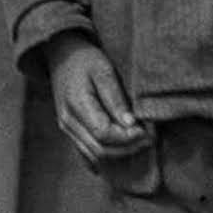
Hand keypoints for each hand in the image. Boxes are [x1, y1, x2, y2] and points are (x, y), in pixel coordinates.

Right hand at [45, 33, 151, 167]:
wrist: (62, 56)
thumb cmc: (85, 59)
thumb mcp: (103, 70)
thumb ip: (115, 98)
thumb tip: (130, 124)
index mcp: (77, 106)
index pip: (104, 134)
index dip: (127, 137)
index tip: (146, 130)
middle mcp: (69, 122)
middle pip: (100, 150)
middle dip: (127, 148)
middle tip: (149, 139)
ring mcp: (67, 129)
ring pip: (94, 155)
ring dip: (119, 153)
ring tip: (140, 143)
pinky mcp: (70, 130)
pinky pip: (86, 153)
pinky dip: (105, 156)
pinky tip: (121, 152)